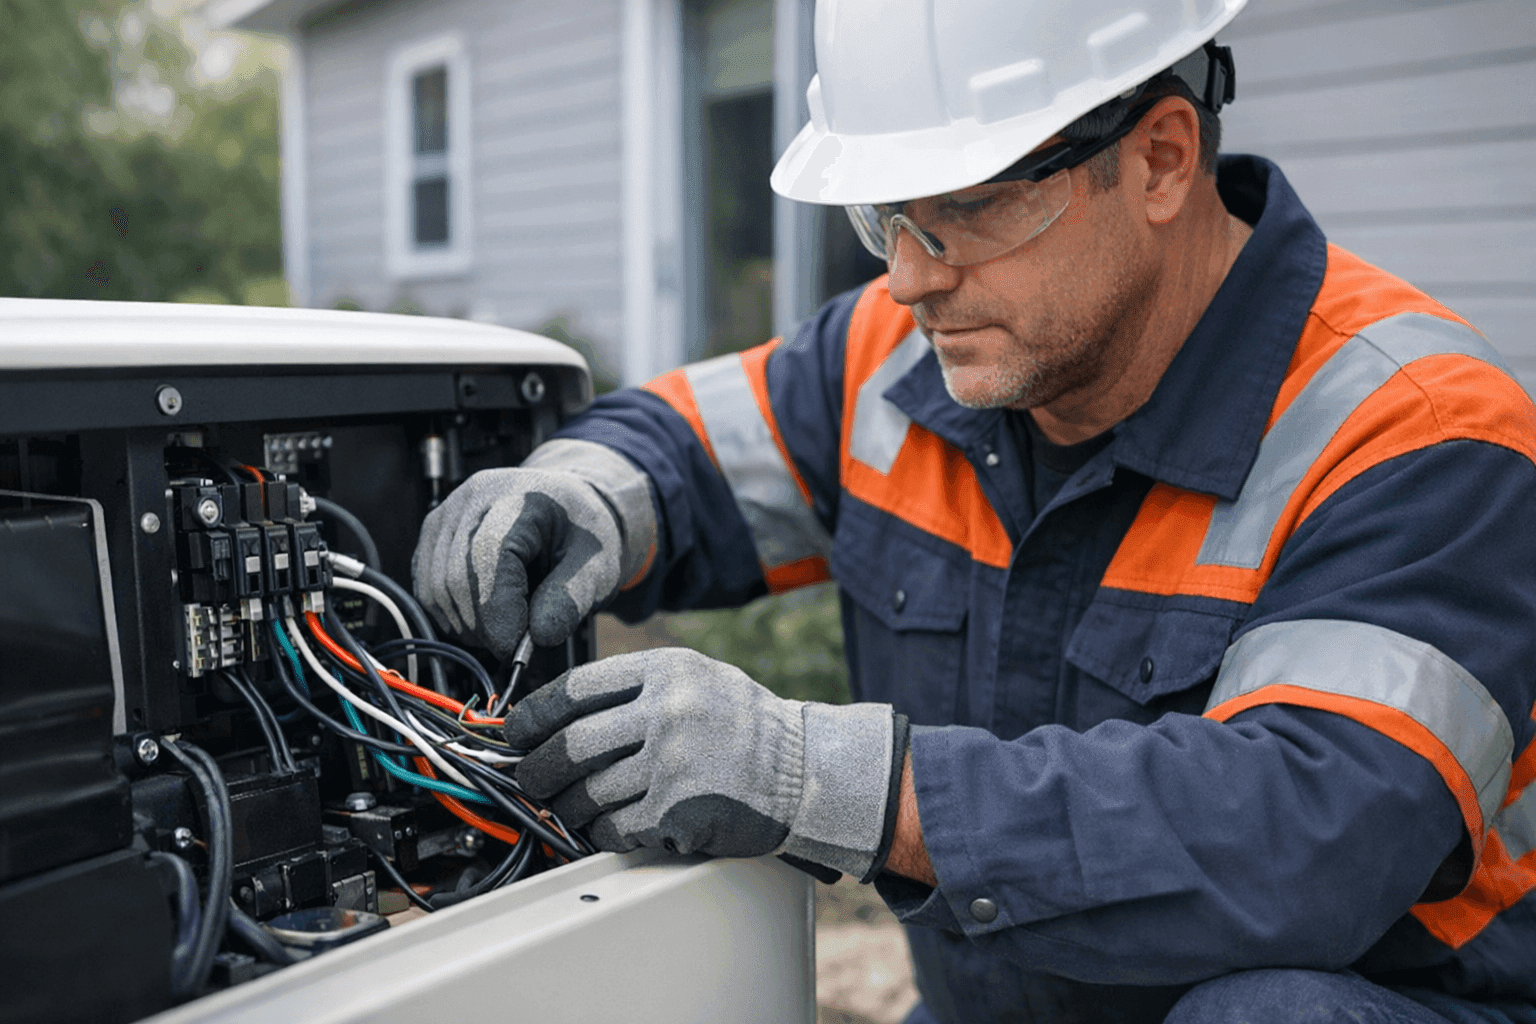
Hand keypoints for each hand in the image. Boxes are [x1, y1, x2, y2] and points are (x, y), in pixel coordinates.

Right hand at [412, 439, 654, 656]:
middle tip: (513, 645)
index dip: (498, 610)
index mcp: (520, 498)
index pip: (489, 555)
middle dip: (483, 626)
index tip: (515, 647)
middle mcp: (475, 498)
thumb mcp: (599, 566)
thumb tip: (539, 635)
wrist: (568, 510)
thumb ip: (571, 599)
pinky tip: (484, 617)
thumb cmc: (584, 535)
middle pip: (456, 576)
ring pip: (435, 588)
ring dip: (466, 625)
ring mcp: (447, 514)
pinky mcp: (433, 535)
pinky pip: (426, 588)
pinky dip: (452, 615)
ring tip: (504, 628)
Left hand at [504, 647, 906, 878]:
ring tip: (567, 807)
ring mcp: (674, 764)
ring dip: (565, 807)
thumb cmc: (744, 726)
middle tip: (530, 778)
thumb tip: (554, 714)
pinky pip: (613, 828)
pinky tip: (608, 825)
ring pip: (585, 793)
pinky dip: (599, 832)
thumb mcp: (695, 679)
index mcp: (667, 671)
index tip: (516, 732)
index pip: (575, 689)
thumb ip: (634, 688)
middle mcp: (668, 712)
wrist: (806, 770)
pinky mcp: (679, 812)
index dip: (533, 715)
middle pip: (571, 745)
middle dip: (536, 769)